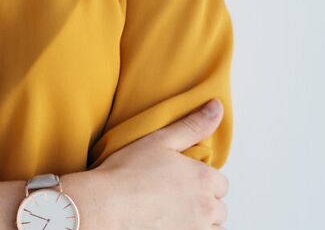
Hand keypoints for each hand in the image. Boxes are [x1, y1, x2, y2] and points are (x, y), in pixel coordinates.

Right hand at [86, 99, 228, 228]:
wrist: (104, 206)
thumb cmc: (127, 172)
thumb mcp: (160, 140)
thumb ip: (192, 125)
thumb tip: (217, 107)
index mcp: (203, 179)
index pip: (220, 183)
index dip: (202, 180)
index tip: (183, 180)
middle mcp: (205, 208)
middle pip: (218, 208)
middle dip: (204, 202)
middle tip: (175, 197)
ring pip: (212, 229)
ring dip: (200, 223)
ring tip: (173, 214)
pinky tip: (170, 225)